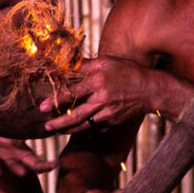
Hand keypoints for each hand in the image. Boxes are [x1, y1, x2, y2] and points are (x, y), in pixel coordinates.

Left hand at [0, 132, 55, 176]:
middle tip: (23, 173)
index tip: (54, 165)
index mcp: (18, 154)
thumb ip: (31, 132)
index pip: (33, 162)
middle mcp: (6, 159)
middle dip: (17, 169)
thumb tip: (52, 122)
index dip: (43, 165)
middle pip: (13, 165)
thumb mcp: (18, 135)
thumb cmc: (2, 137)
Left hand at [41, 56, 156, 133]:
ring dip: (68, 129)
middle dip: (59, 122)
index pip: (72, 93)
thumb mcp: (108, 61)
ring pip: (84, 124)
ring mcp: (107, 112)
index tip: (42, 106)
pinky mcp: (112, 120)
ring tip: (54, 131)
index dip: (56, 100)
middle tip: (46, 126)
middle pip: (76, 115)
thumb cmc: (129, 71)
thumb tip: (72, 66)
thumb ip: (88, 65)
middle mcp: (101, 99)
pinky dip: (83, 129)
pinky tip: (73, 130)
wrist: (151, 90)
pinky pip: (94, 126)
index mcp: (98, 82)